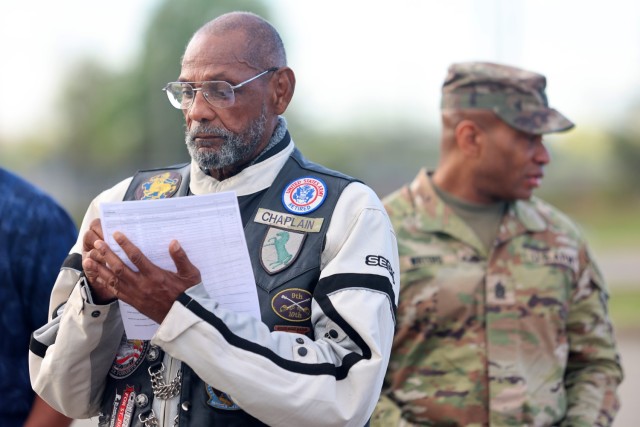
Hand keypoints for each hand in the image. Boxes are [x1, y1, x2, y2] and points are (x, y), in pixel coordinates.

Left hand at [82, 231, 201, 322]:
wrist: (183, 317)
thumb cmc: (188, 294)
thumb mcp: (191, 274)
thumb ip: (182, 258)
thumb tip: (174, 242)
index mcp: (156, 276)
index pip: (137, 257)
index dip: (125, 244)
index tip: (116, 234)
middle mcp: (143, 285)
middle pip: (120, 268)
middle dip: (107, 255)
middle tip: (98, 244)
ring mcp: (136, 295)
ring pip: (113, 280)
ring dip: (100, 269)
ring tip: (88, 259)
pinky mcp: (133, 302)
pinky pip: (115, 292)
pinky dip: (104, 284)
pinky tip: (95, 277)